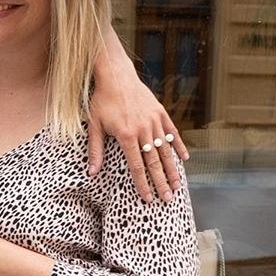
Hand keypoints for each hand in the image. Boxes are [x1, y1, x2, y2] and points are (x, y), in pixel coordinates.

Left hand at [88, 76, 188, 204]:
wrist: (116, 75)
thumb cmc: (101, 101)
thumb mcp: (94, 126)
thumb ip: (95, 151)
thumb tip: (91, 173)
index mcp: (127, 135)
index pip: (136, 167)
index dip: (142, 184)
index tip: (148, 199)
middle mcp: (144, 129)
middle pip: (154, 162)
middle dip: (161, 183)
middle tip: (168, 200)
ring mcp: (154, 121)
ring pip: (165, 150)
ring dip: (172, 169)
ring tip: (177, 185)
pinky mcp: (160, 113)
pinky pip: (172, 133)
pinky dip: (178, 146)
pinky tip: (184, 159)